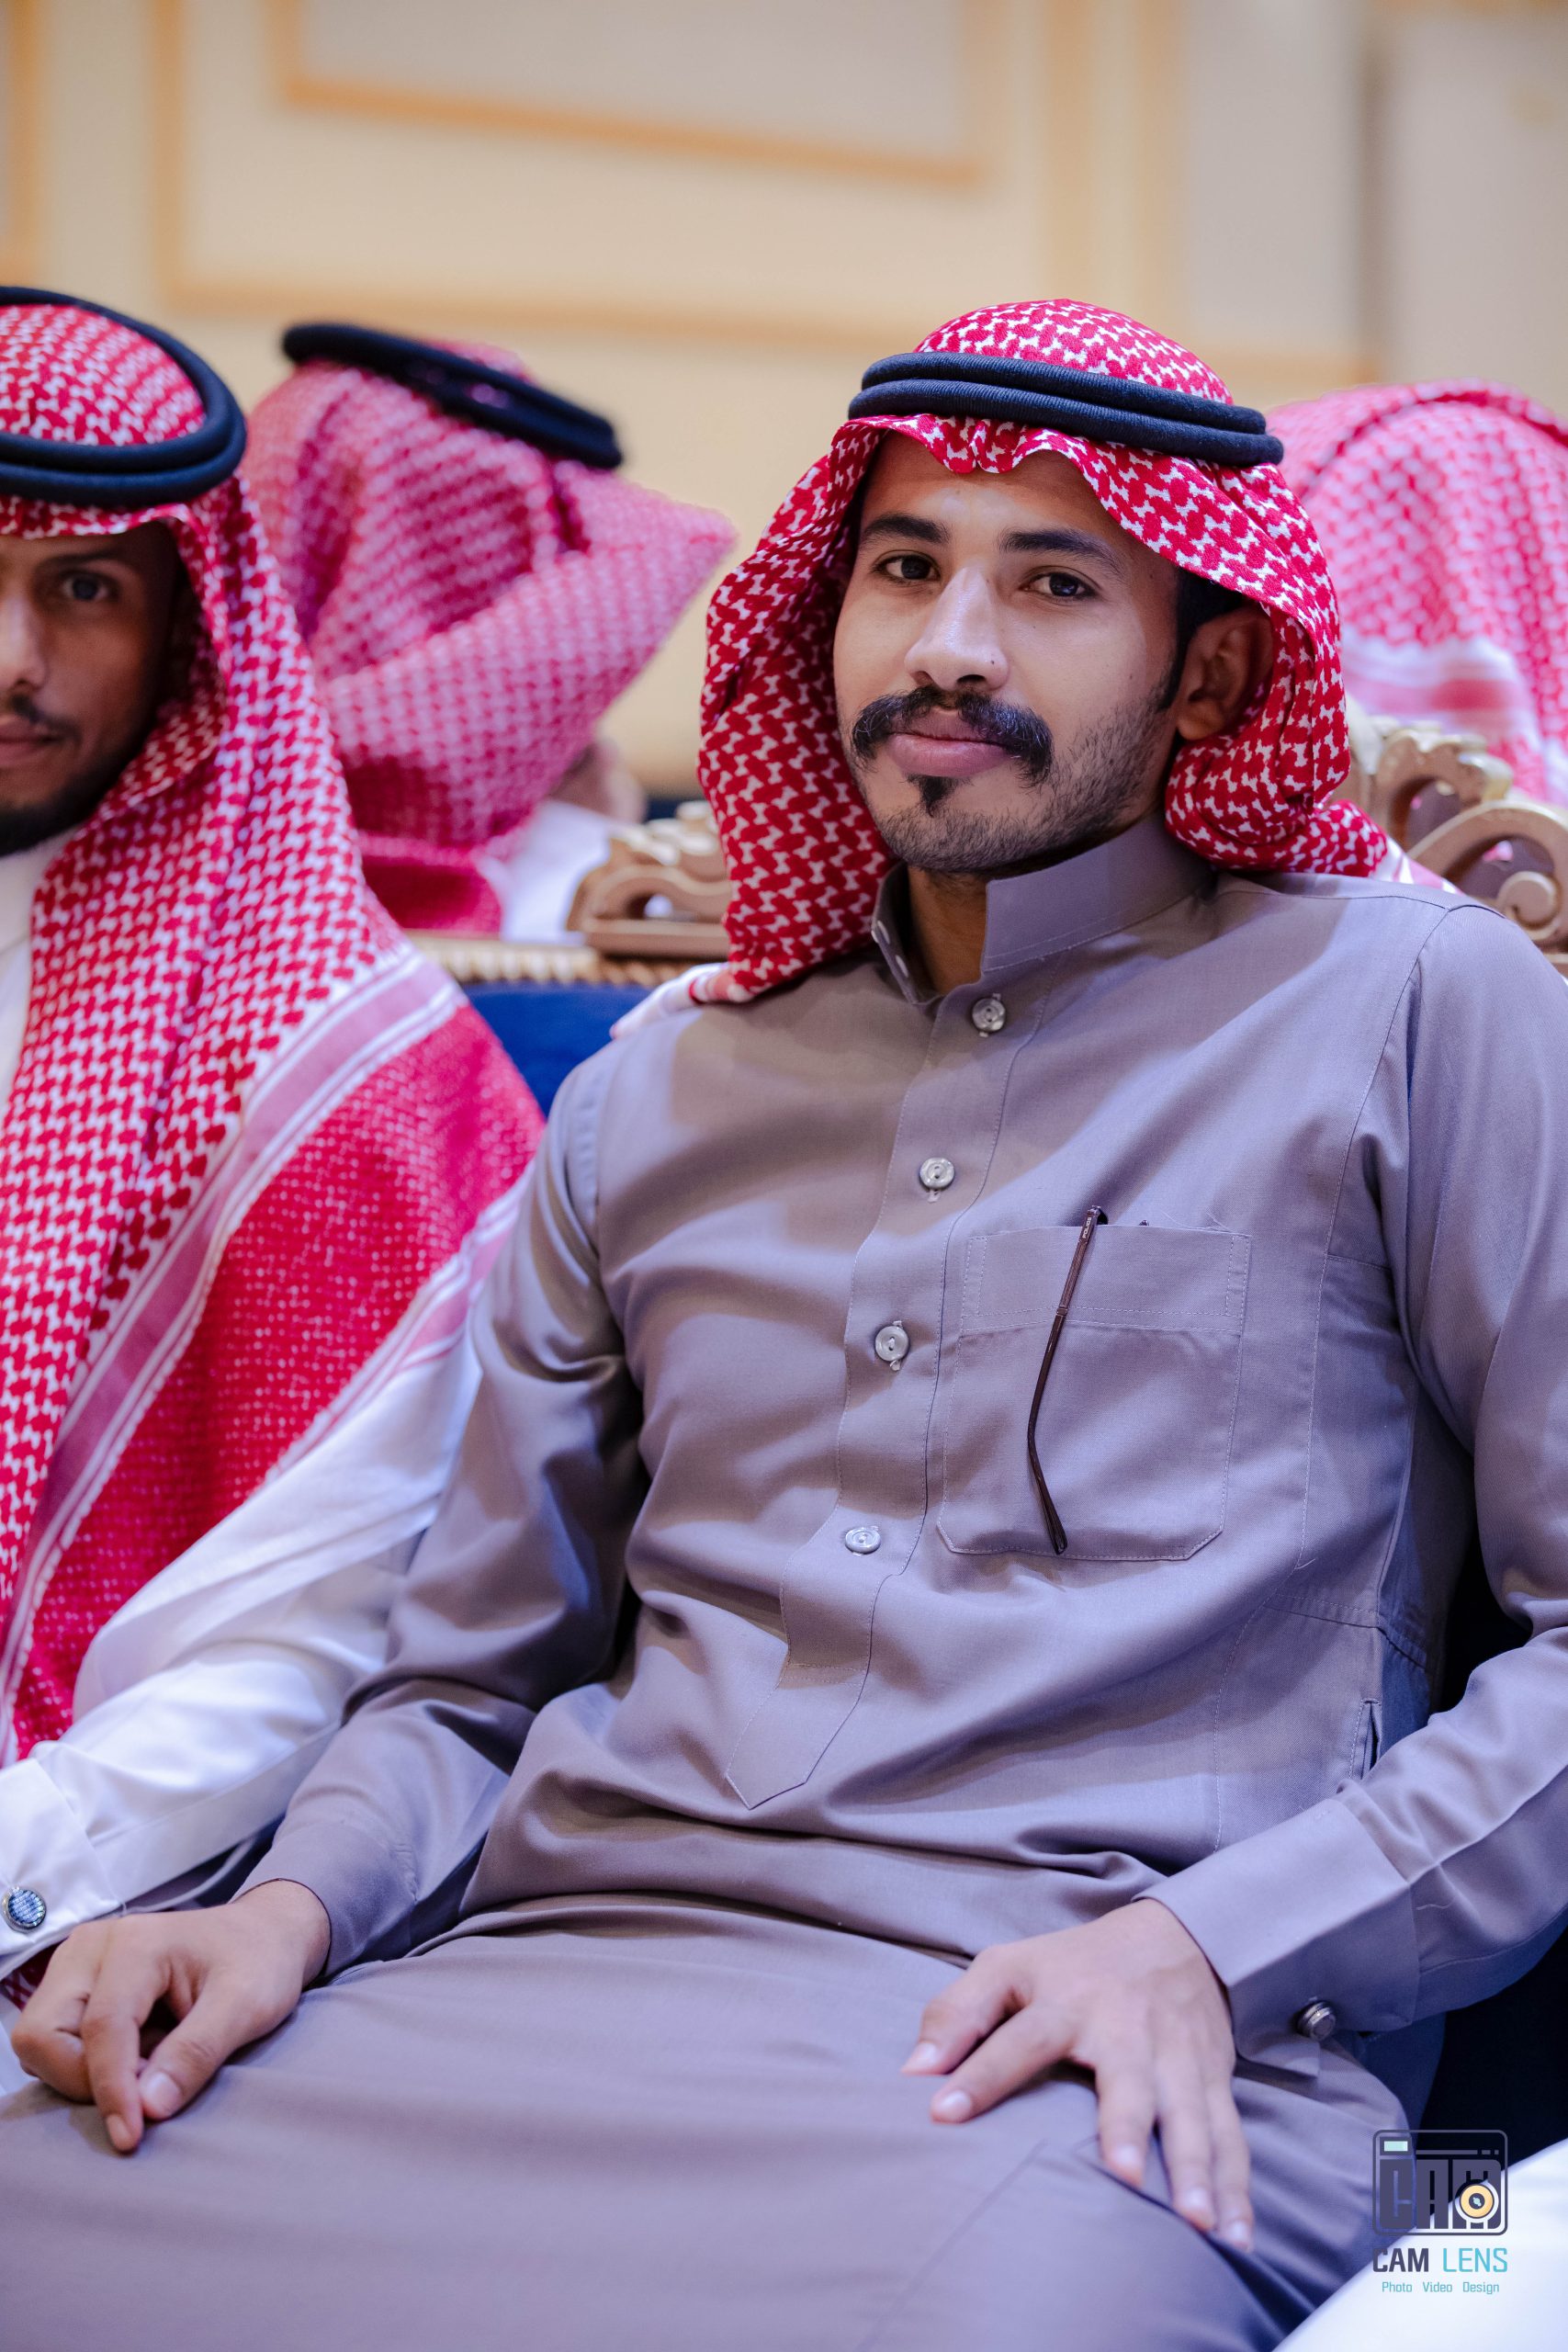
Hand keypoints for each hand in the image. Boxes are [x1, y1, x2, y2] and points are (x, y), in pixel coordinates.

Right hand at [11, 1879, 329, 2154]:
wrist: (261, 1935)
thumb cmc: (258, 1962)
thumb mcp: (247, 2005)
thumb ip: (197, 2052)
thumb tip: (149, 2107)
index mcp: (137, 1942)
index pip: (102, 2027)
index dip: (111, 2089)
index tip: (131, 2136)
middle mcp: (92, 1946)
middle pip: (43, 2034)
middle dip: (81, 2079)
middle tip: (141, 2091)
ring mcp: (77, 1963)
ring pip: (39, 2041)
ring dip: (79, 2074)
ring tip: (143, 2070)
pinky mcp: (74, 1983)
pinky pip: (51, 2040)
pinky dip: (81, 2064)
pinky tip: (132, 2060)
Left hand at [903, 1900, 1251, 2250]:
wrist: (1174, 1938)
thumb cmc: (1074, 1966)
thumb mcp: (1008, 1967)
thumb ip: (957, 2014)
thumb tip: (913, 2072)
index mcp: (1065, 2001)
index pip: (1017, 2039)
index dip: (981, 2074)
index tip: (944, 2113)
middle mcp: (1126, 2030)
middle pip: (1127, 2080)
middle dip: (1127, 2126)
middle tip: (1124, 2175)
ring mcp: (1176, 2057)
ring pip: (1191, 2116)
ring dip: (1198, 2169)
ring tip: (1198, 2223)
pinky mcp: (1213, 2080)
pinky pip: (1230, 2137)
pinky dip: (1239, 2189)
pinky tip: (1238, 2236)